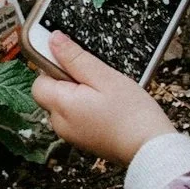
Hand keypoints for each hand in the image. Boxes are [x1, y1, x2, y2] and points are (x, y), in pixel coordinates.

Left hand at [31, 31, 176, 164]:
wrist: (150, 149)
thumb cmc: (132, 114)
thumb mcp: (105, 77)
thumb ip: (75, 58)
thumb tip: (53, 40)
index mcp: (62, 105)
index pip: (39, 80)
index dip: (54, 66)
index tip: (74, 60)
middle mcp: (60, 123)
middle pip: (52, 93)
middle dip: (70, 81)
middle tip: (97, 79)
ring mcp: (71, 134)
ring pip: (65, 105)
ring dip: (80, 95)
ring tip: (106, 95)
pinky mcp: (83, 140)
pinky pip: (76, 117)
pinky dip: (87, 109)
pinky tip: (108, 108)